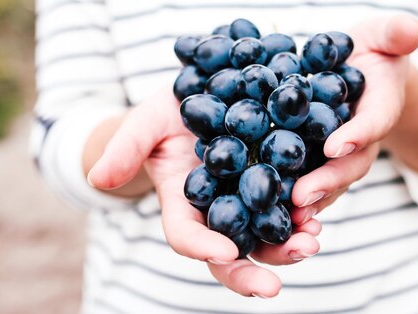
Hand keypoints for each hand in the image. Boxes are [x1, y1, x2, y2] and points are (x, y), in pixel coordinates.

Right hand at [87, 88, 319, 297]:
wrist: (198, 101)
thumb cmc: (163, 118)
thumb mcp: (143, 125)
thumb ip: (124, 149)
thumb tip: (98, 178)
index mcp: (182, 205)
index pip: (187, 237)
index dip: (202, 247)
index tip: (224, 253)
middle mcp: (216, 211)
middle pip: (232, 252)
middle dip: (252, 271)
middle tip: (272, 287)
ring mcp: (245, 199)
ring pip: (266, 234)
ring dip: (288, 245)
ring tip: (310, 243)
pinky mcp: (272, 180)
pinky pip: (289, 202)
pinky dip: (304, 210)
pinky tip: (319, 211)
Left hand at [291, 15, 417, 224]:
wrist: (363, 71)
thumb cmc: (373, 52)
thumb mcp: (384, 36)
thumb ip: (396, 33)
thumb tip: (412, 30)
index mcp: (380, 107)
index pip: (374, 123)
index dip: (358, 135)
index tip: (337, 146)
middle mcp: (362, 138)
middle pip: (350, 165)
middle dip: (327, 181)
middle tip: (302, 197)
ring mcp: (342, 153)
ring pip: (330, 181)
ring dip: (310, 200)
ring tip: (286, 215)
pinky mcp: (320, 159)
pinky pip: (310, 180)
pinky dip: (293, 196)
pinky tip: (270, 209)